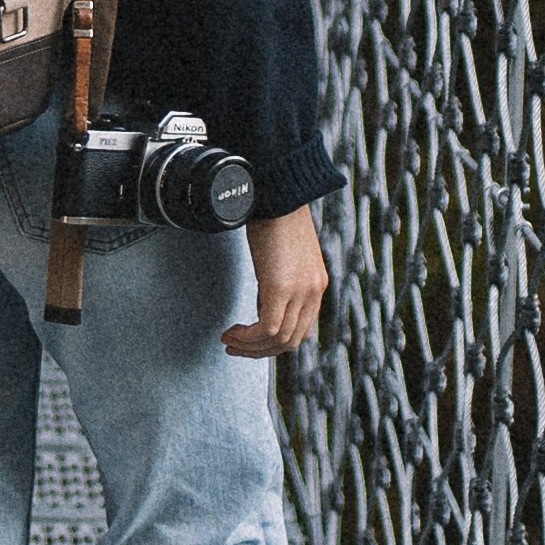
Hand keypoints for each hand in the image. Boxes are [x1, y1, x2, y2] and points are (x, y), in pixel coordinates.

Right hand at [224, 204, 326, 358]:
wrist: (278, 194)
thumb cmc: (276, 216)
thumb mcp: (283, 254)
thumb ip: (281, 277)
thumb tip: (265, 296)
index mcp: (316, 285)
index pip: (301, 330)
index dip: (275, 342)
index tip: (251, 340)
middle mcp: (313, 292)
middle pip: (291, 341)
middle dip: (260, 351)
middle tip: (235, 346)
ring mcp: (300, 292)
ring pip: (278, 340)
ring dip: (250, 347)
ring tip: (229, 340)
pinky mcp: (281, 288)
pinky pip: (266, 329)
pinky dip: (247, 337)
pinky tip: (231, 331)